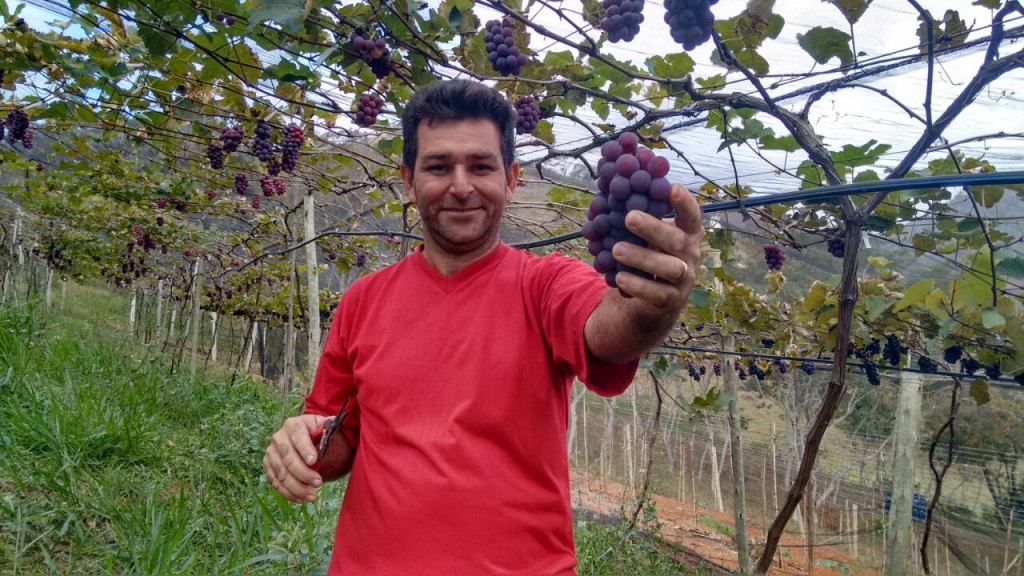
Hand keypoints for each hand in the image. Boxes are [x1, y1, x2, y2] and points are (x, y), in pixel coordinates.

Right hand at [263, 414, 326, 502]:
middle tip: (319, 483)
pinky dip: (288, 493)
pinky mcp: (268, 466)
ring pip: (281, 474)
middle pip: (288, 458)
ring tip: (313, 496)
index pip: (298, 437)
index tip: (314, 461)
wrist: (302, 436)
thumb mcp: (322, 425)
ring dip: (297, 488)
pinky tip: (301, 499)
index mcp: (293, 425)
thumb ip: (328, 427)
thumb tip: (333, 423)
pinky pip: (275, 483)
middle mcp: (278, 438)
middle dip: (303, 473)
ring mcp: (271, 453)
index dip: (305, 449)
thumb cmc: (315, 432)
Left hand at [611, 183, 702, 310]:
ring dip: (642, 258)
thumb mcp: (651, 236)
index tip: (672, 188)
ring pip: (669, 268)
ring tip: (617, 250)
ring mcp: (685, 278)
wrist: (658, 298)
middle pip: (677, 241)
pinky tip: (619, 277)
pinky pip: (657, 293)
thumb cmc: (653, 254)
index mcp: (688, 233)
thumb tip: (610, 195)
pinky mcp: (673, 300)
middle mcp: (691, 254)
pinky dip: (638, 285)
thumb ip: (641, 219)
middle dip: (654, 228)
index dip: (684, 203)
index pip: (692, 216)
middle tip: (629, 217)